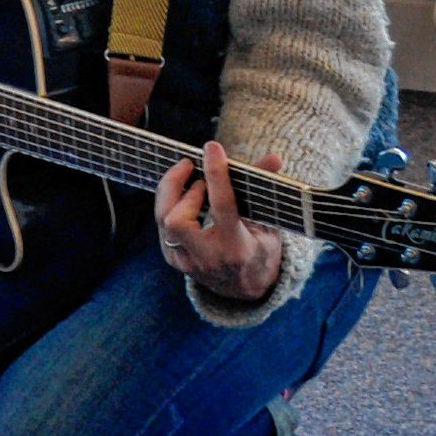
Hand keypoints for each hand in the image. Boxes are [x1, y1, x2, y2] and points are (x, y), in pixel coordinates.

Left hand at [156, 140, 285, 302]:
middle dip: (181, 186)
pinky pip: (161, 225)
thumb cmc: (260, 248)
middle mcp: (208, 258)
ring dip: (172, 192)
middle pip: (177, 218)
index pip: (222, 205)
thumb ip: (265, 190)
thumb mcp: (269, 224)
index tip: (212, 147)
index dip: (216, 173)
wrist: (246, 288)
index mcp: (238, 247)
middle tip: (193, 168)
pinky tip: (184, 196)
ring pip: (163, 219)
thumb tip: (274, 157)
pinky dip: (169, 204)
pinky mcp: (173, 260)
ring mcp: (186, 262)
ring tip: (191, 180)